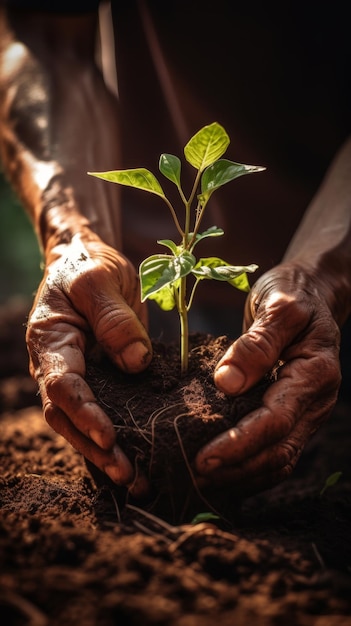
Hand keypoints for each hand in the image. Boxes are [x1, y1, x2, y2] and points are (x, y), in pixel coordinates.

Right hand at [26, 231, 151, 494]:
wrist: (84, 260)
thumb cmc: (88, 266)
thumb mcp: (101, 280)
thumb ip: (115, 319)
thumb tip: (136, 362)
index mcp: (51, 341)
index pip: (63, 385)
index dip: (85, 414)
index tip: (109, 437)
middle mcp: (55, 365)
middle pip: (67, 416)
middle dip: (95, 448)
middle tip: (128, 474)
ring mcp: (73, 374)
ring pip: (80, 422)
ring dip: (104, 452)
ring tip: (136, 479)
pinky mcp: (94, 378)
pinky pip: (98, 412)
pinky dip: (112, 438)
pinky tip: (134, 459)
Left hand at [194, 263, 340, 495]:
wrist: (312, 293)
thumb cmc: (294, 294)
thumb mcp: (279, 306)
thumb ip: (258, 344)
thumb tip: (227, 383)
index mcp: (315, 374)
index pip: (276, 421)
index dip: (240, 444)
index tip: (204, 459)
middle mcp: (314, 401)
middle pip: (278, 452)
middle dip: (236, 470)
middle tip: (192, 478)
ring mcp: (305, 411)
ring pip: (277, 460)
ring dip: (240, 476)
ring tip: (198, 482)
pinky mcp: (292, 414)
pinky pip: (273, 451)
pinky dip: (247, 467)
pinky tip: (219, 471)